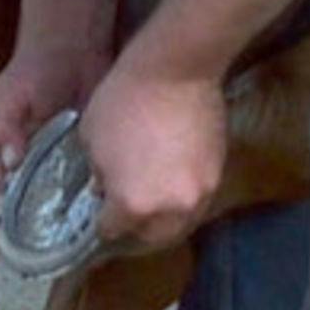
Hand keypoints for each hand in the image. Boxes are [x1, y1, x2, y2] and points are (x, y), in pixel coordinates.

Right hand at [0, 39, 110, 261]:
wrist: (74, 48)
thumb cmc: (32, 71)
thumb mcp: (7, 97)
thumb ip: (3, 125)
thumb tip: (9, 160)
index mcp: (7, 158)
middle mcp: (35, 167)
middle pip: (28, 213)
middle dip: (29, 241)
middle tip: (34, 270)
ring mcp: (65, 164)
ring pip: (63, 207)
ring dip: (67, 230)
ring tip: (74, 259)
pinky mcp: (94, 156)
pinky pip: (95, 187)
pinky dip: (99, 205)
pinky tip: (108, 225)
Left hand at [76, 58, 224, 253]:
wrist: (175, 71)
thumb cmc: (123, 101)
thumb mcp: (91, 141)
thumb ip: (98, 175)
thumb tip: (105, 188)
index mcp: (131, 205)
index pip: (111, 230)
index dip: (101, 222)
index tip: (98, 213)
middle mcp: (169, 211)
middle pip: (152, 238)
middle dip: (136, 231)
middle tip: (126, 217)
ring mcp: (199, 194)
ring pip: (181, 223)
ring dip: (164, 219)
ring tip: (152, 204)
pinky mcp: (218, 174)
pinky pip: (198, 200)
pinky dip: (183, 198)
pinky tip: (172, 182)